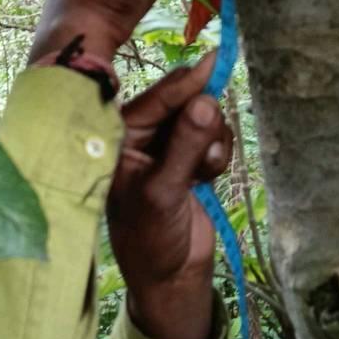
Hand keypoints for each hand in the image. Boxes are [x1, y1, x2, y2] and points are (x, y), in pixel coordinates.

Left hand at [107, 54, 232, 338]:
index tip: (216, 60)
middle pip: (185, 103)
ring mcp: (166, 148)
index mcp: (120, 138)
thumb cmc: (152, 239)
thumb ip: (186, 146)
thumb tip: (205, 102)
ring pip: (203, 119)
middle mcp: (141, 137)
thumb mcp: (165, 192)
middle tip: (210, 153)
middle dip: (203, 122)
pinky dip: (217, 153)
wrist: (170, 279)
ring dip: (213, 142)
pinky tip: (209, 178)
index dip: (187, 80)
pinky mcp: (187, 161)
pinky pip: (213, 138)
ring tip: (206, 174)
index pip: (158, 98)